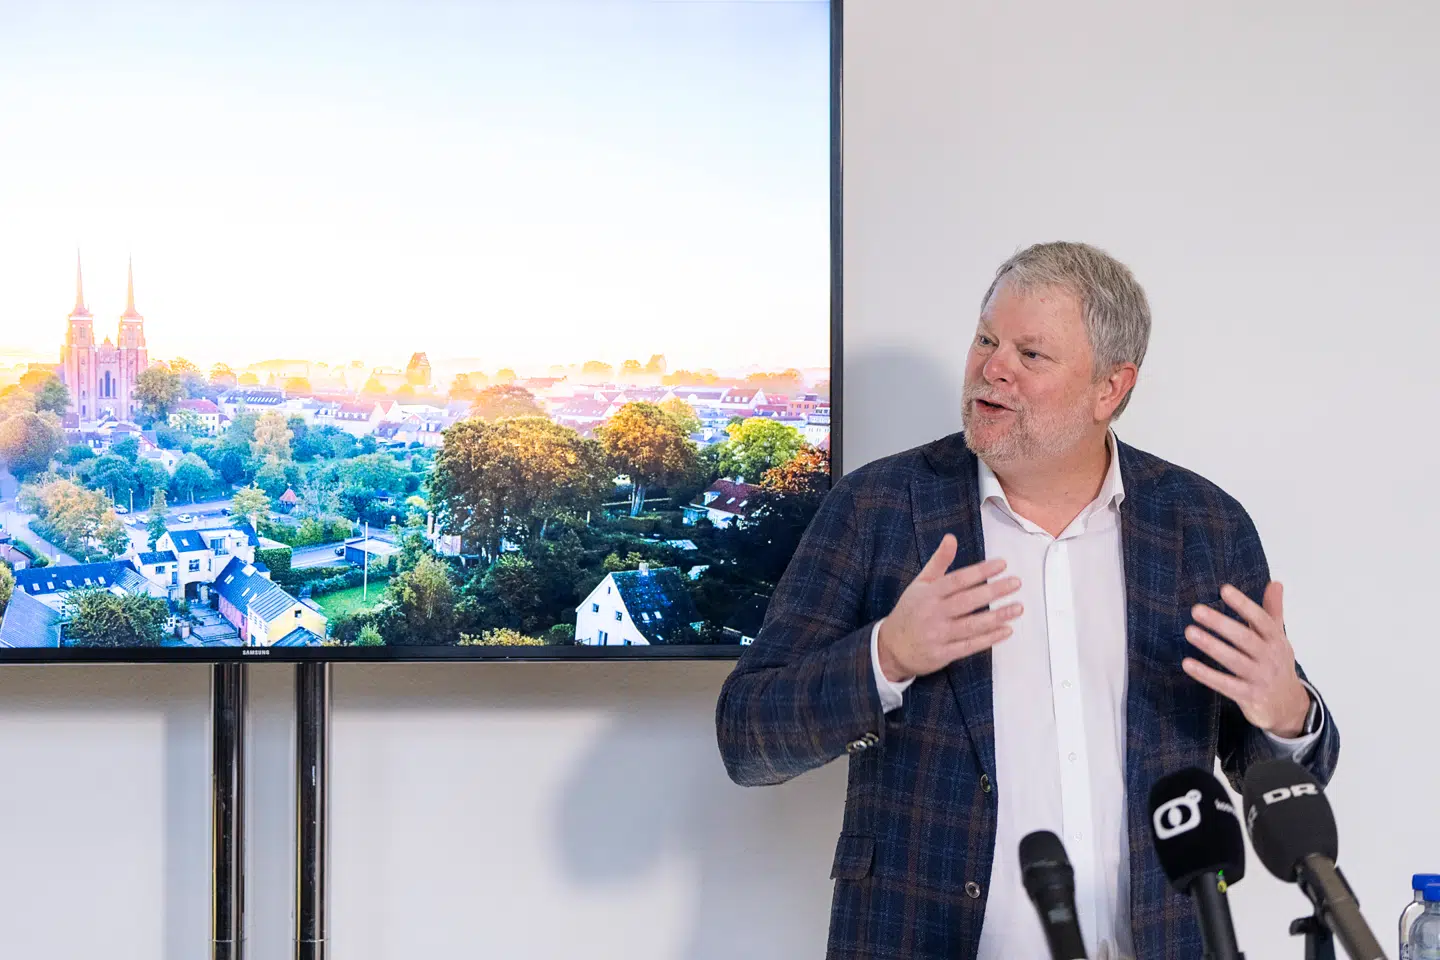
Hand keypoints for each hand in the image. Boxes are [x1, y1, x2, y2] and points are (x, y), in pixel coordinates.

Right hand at [876, 533, 1022, 683]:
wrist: (891, 648)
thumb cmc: (910, 612)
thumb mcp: (920, 583)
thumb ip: (939, 562)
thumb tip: (951, 538)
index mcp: (928, 593)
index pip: (958, 579)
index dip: (981, 571)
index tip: (1002, 564)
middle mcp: (933, 613)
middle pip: (968, 601)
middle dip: (994, 591)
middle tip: (1015, 583)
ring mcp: (938, 635)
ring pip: (972, 625)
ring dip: (997, 616)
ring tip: (1017, 607)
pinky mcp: (943, 654)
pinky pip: (970, 646)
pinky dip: (989, 639)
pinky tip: (1006, 631)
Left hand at [1182, 582, 1310, 737]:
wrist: (1289, 706)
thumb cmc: (1276, 664)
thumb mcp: (1278, 637)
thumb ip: (1273, 611)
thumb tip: (1275, 582)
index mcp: (1277, 640)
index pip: (1261, 619)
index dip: (1244, 604)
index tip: (1224, 589)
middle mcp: (1270, 657)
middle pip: (1245, 638)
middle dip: (1221, 624)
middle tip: (1196, 610)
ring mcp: (1260, 678)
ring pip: (1234, 661)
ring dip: (1211, 646)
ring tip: (1189, 631)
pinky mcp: (1249, 697)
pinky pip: (1225, 685)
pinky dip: (1206, 675)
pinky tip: (1187, 664)